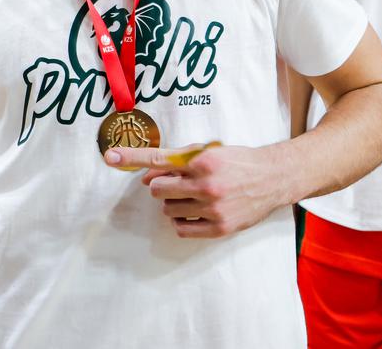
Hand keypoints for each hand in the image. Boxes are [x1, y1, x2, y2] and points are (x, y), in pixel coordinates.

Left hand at [105, 143, 288, 237]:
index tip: (109, 156)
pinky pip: (182, 229)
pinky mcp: (220, 228)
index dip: (131, 157)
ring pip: (168, 210)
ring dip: (173, 203)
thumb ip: (176, 160)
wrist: (272, 178)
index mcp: (202, 161)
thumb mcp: (208, 151)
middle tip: (179, 183)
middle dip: (162, 186)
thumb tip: (146, 176)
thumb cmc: (236, 161)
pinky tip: (195, 211)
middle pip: (159, 189)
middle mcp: (207, 185)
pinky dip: (181, 221)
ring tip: (193, 196)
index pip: (158, 159)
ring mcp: (214, 208)